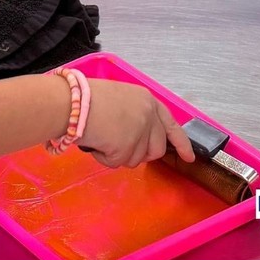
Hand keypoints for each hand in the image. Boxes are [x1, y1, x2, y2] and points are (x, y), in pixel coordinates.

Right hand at [76, 79, 194, 167]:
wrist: (70, 102)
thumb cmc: (85, 97)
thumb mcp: (118, 99)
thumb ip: (133, 115)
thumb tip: (137, 138)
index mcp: (147, 100)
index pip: (171, 125)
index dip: (180, 143)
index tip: (188, 157)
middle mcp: (148, 115)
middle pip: (155, 149)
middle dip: (139, 153)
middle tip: (117, 146)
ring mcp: (139, 132)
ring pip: (135, 159)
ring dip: (117, 154)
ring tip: (100, 137)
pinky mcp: (126, 147)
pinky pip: (116, 163)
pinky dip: (103, 157)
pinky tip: (95, 142)